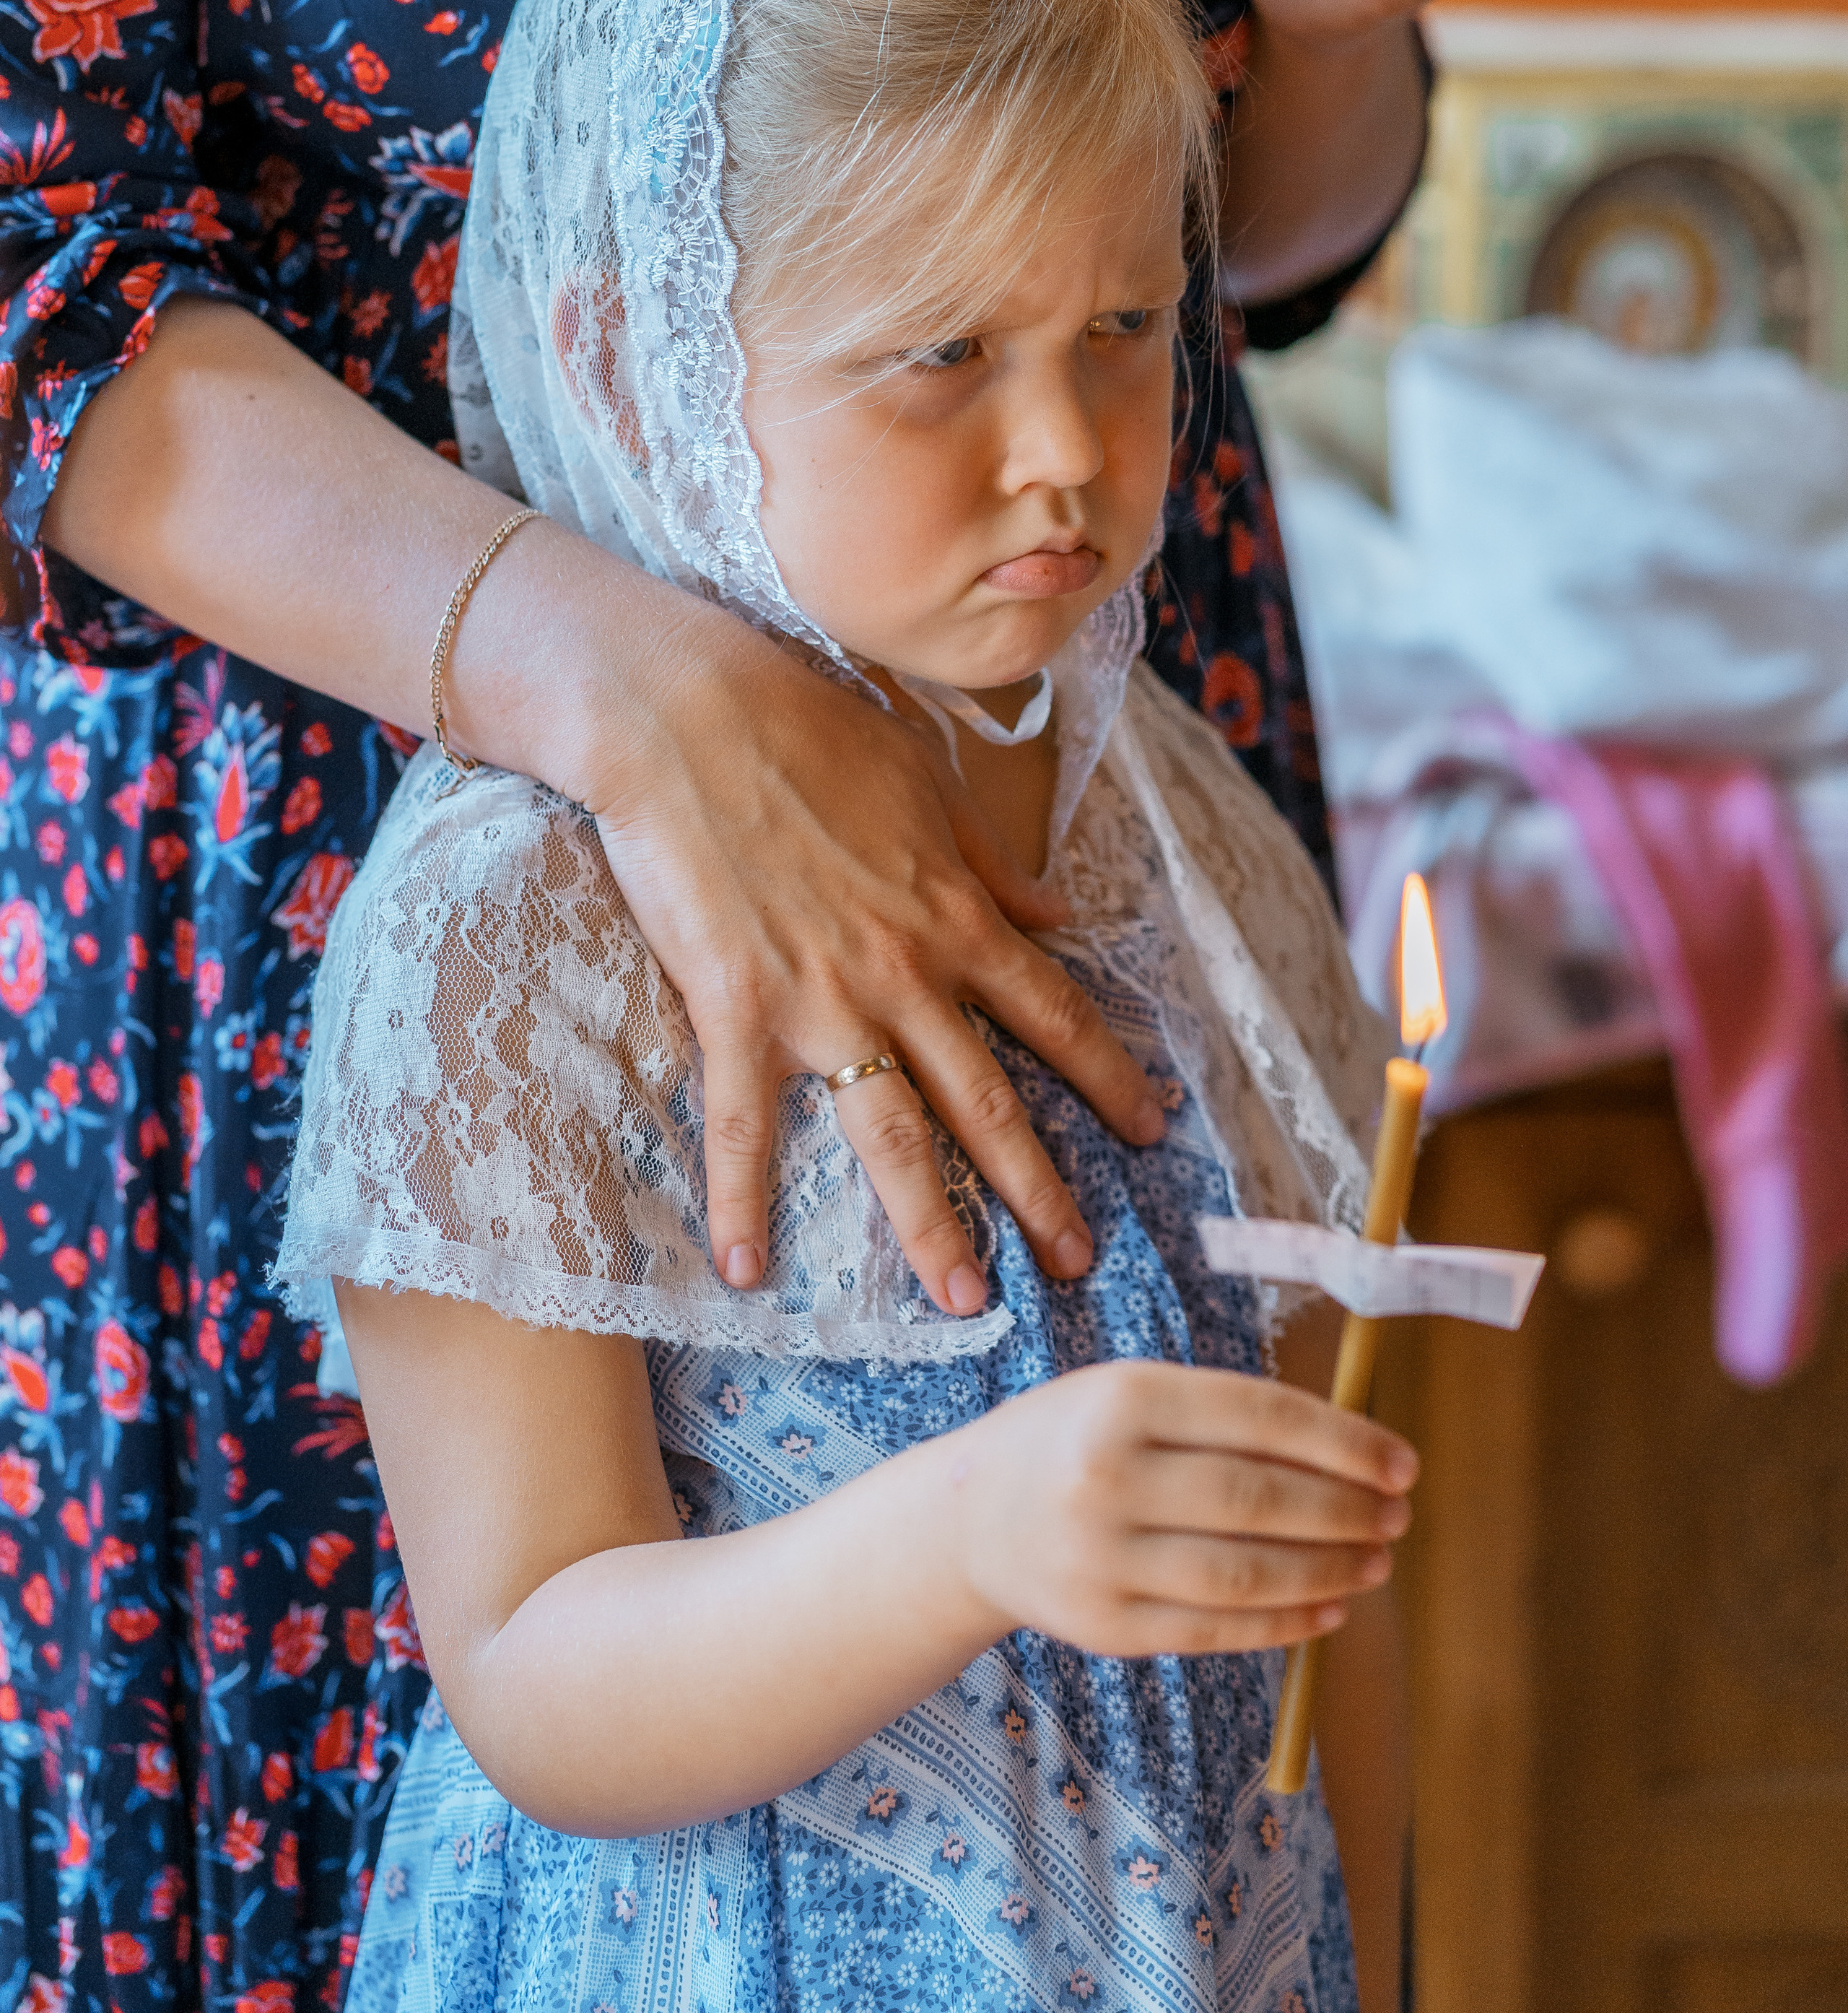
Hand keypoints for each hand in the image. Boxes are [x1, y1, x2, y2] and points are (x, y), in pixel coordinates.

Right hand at [569, 588, 1163, 1317]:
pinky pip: (742, 1123)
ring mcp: (821, 997)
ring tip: (967, 1300)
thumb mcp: (927, 785)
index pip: (1052, 1012)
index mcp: (955, 913)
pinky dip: (742, 1199)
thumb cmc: (808, 730)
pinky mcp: (735, 1005)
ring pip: (891, 1131)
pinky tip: (744, 1269)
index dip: (1108, 1076)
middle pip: (987, 1097)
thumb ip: (994, 866)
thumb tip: (1059, 914)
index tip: (1152, 1129)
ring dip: (931, 1223)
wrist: (693, 712)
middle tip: (1080, 1259)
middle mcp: (905, 970)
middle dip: (1040, 1185)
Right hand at [951, 1358, 1416, 1659]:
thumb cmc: (1078, 1441)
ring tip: (1376, 1561)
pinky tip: (1329, 1607)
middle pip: (1260, 1500)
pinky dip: (1285, 1622)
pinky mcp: (1106, 1627)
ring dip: (1329, 1570)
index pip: (1261, 1417)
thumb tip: (1354, 1451)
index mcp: (1123, 1399)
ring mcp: (1102, 1559)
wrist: (972, 1519)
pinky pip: (1217, 1628)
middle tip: (1398, 1514)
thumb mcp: (1134, 1394)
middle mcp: (1107, 1477)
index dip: (1345, 1442)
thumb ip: (1230, 1415)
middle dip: (1347, 1510)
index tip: (1403, 1462)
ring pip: (1247, 1573)